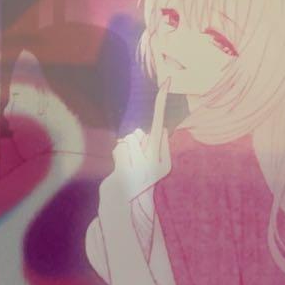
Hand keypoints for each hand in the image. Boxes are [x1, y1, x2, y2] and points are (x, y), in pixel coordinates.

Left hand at [100, 78, 170, 205]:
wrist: (127, 204)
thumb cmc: (140, 180)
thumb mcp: (156, 165)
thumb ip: (158, 145)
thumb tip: (157, 129)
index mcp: (164, 157)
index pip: (162, 123)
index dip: (163, 101)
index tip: (167, 80)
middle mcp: (155, 161)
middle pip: (136, 135)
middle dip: (131, 144)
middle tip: (132, 163)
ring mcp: (141, 167)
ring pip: (127, 140)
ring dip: (122, 151)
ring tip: (126, 167)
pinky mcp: (127, 171)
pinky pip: (119, 149)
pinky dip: (117, 156)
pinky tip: (120, 169)